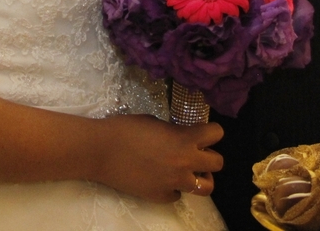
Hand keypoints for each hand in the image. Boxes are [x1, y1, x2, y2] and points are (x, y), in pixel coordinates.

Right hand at [89, 114, 222, 202]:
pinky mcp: (162, 196)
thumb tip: (183, 136)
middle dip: (209, 157)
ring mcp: (174, 183)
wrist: (101, 151)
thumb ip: (175, 131)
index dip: (210, 132)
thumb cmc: (125, 129)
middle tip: (195, 153)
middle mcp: (185, 163)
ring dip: (198, 177)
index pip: (217, 133)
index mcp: (184, 139)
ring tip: (185, 172)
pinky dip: (172, 187)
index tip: (201, 132)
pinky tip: (159, 178)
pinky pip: (177, 194)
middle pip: (218, 163)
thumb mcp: (155, 122)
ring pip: (206, 187)